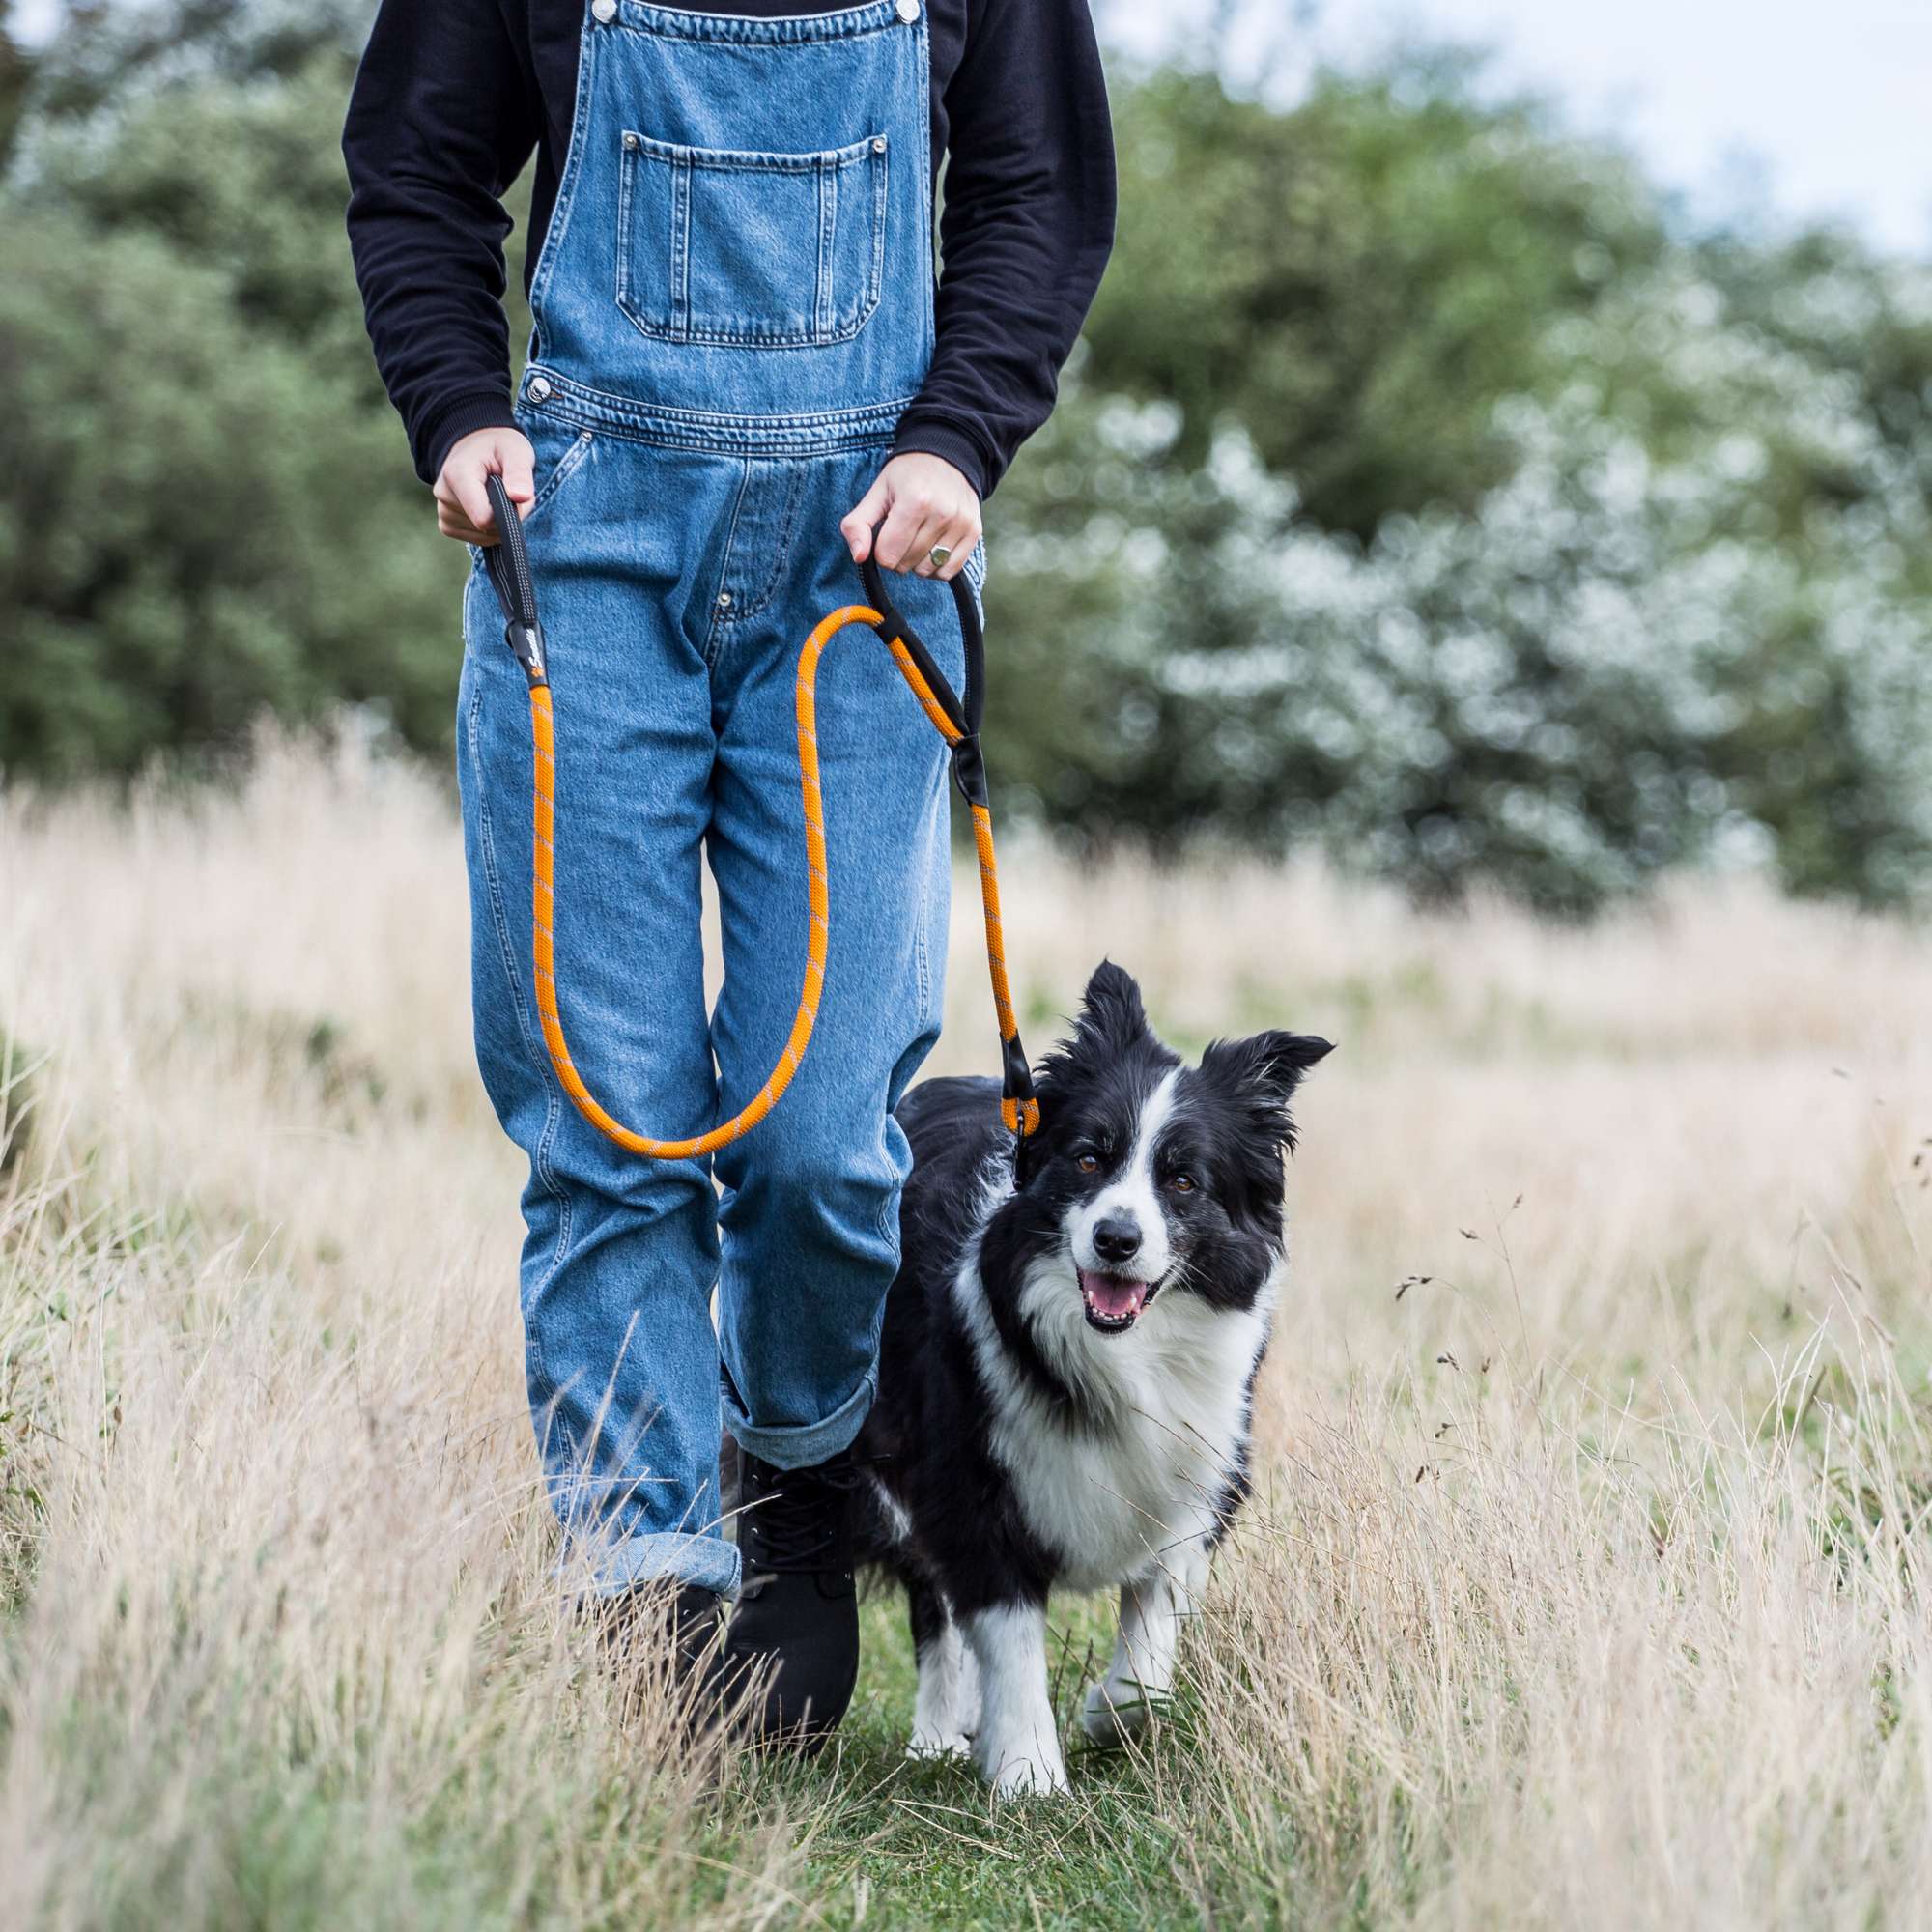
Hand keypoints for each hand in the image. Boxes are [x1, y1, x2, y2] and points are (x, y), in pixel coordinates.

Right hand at [434, 426, 535, 543]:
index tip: (515, 495)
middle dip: (507, 515)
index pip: (484, 518)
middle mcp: (443, 494)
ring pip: (483, 535)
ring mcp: (442, 511)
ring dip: (499, 522)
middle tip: (508, 490)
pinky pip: (474, 539)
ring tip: (497, 495)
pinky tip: (488, 507)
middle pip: (486, 527)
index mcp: (457, 475)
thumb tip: (521, 497)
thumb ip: (519, 474)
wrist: (478, 445)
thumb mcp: (516, 452)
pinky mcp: (446, 523)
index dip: (509, 514)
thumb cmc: (499, 448)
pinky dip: (489, 530)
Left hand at [841, 452, 981, 580]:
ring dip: (917, 562)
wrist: (947, 455)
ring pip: (927, 570)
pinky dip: (936, 567)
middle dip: (898, 555)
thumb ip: (858, 524)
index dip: (880, 550)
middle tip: (902, 532)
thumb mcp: (877, 492)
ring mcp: (960, 523)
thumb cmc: (908, 475)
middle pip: (906, 565)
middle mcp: (942, 513)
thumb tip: (859, 557)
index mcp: (914, 501)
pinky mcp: (973, 532)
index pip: (887, 555)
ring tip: (918, 538)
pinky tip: (932, 548)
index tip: (886, 533)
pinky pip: (948, 571)